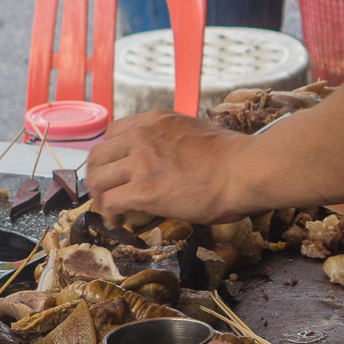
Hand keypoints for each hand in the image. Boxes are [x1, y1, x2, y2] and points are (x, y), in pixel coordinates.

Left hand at [85, 110, 250, 225]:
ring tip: (110, 211)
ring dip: (99, 197)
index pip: (114, 133)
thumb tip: (174, 161)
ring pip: (97, 178)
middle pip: (98, 155)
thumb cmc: (234, 158)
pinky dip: (110, 215)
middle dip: (98, 177)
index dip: (111, 156)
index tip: (116, 171)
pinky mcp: (144, 189)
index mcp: (156, 120)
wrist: (246, 170)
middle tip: (105, 194)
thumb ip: (175, 142)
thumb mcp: (196, 134)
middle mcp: (142, 136)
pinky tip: (119, 223)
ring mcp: (140, 162)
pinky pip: (110, 202)